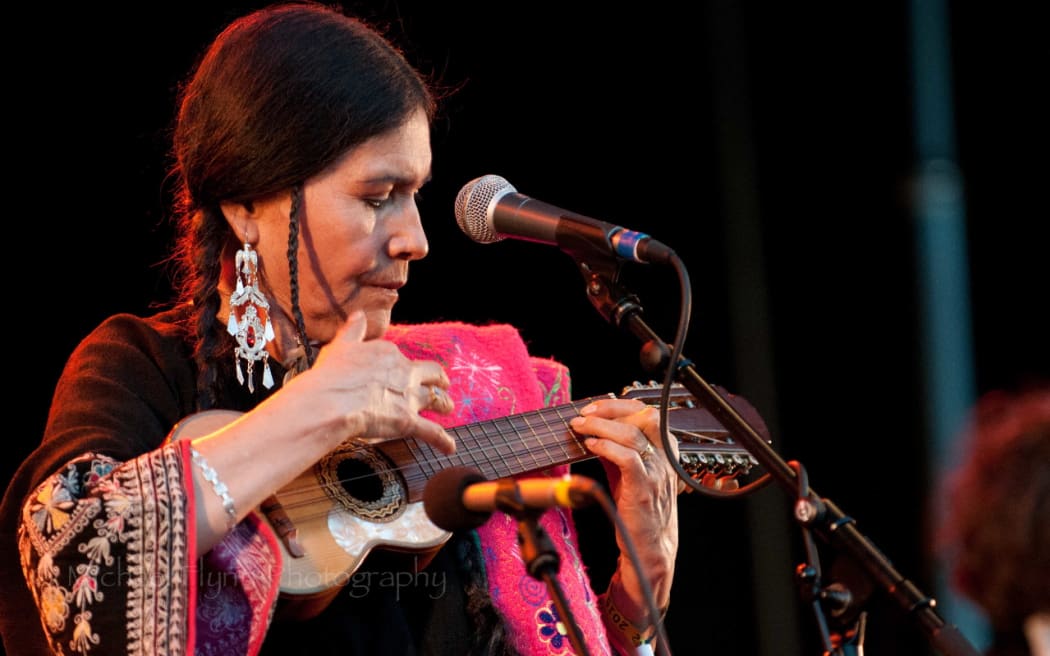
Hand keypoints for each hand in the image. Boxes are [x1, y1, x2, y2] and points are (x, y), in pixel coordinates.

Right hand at [283, 311, 455, 453]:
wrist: (333, 400)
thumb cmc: (332, 374)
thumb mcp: (341, 345)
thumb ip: (353, 330)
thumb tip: (358, 315)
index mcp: (388, 354)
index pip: (401, 358)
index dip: (404, 366)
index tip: (403, 371)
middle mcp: (404, 372)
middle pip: (432, 373)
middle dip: (439, 379)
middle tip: (442, 384)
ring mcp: (409, 397)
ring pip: (437, 399)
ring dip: (445, 404)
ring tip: (448, 408)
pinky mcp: (408, 421)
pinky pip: (433, 432)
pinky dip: (443, 441)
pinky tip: (450, 448)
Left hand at [569, 398, 678, 620]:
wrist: (650, 548)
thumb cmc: (639, 510)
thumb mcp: (629, 474)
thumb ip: (616, 451)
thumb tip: (591, 429)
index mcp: (665, 451)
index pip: (648, 413)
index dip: (620, 405)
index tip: (594, 407)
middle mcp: (665, 459)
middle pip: (646, 416)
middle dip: (612, 409)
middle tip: (585, 414)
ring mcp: (657, 474)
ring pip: (634, 435)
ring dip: (602, 426)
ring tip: (580, 427)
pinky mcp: (643, 490)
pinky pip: (628, 459)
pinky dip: (607, 447)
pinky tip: (590, 446)